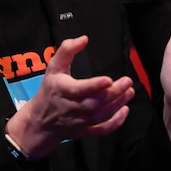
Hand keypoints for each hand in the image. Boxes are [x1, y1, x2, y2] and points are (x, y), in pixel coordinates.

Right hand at [5, 35, 134, 159]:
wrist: (40, 121)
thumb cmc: (50, 89)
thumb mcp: (53, 66)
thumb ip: (67, 50)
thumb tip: (84, 39)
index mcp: (62, 90)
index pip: (79, 90)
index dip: (94, 85)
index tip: (108, 79)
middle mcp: (70, 108)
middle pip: (94, 103)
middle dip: (113, 93)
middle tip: (127, 82)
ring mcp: (78, 122)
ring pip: (100, 116)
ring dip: (117, 105)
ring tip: (129, 92)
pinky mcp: (84, 132)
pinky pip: (101, 131)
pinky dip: (115, 123)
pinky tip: (124, 110)